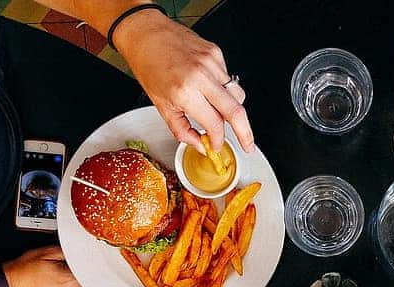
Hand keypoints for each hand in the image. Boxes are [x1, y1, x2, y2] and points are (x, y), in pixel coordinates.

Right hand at [4, 246, 83, 286]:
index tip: (91, 258)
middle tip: (75, 262)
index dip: (91, 263)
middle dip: (84, 270)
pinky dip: (75, 284)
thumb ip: (69, 252)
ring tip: (66, 270)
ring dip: (80, 278)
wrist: (15, 280)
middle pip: (90, 280)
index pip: (91, 272)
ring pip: (85, 286)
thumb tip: (81, 252)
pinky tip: (65, 278)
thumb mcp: (49, 251)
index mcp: (68, 281)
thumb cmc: (27, 268)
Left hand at [114, 10, 253, 152]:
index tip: (216, 144)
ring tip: (220, 111)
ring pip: (237, 95)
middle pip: (236, 111)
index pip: (214, 124)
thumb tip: (200, 144)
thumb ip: (182, 130)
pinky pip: (229, 79)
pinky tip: (209, 87)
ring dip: (233, 110)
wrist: (145, 33)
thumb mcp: (161, 106)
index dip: (218, 140)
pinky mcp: (215, 53)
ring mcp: (211, 62)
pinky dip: (224, 89)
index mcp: (185, 92)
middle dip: (246, 133)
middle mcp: (201, 76)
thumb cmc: (148, 65)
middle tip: (247, 145)